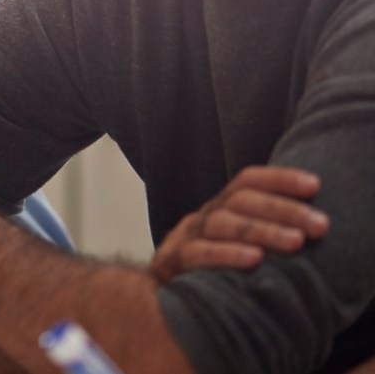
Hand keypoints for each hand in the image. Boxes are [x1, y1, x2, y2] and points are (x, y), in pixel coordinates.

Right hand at [150, 165, 327, 281]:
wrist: (163, 305)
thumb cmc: (215, 276)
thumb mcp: (238, 248)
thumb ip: (263, 234)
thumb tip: (312, 226)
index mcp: (220, 209)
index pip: (247, 181)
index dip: (279, 178)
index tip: (314, 185)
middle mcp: (203, 217)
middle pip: (239, 200)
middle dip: (283, 209)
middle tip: (320, 224)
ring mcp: (184, 237)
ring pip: (221, 223)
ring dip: (261, 231)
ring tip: (296, 243)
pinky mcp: (170, 262)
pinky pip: (196, 253)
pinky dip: (226, 254)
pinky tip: (254, 259)